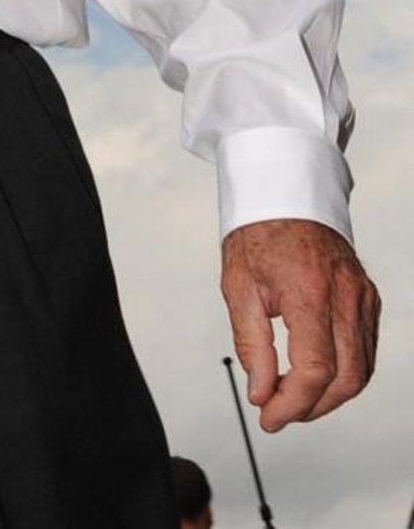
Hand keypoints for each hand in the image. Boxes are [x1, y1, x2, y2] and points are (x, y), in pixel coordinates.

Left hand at [221, 217, 379, 430]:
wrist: (285, 191)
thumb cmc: (258, 231)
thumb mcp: (238, 286)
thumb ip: (252, 344)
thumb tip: (261, 392)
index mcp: (310, 290)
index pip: (315, 369)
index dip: (292, 404)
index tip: (269, 417)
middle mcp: (346, 295)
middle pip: (346, 378)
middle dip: (312, 407)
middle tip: (279, 411)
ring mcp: (362, 296)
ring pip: (362, 370)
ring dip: (329, 396)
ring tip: (294, 397)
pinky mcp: (368, 297)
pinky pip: (365, 350)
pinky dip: (344, 372)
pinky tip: (315, 374)